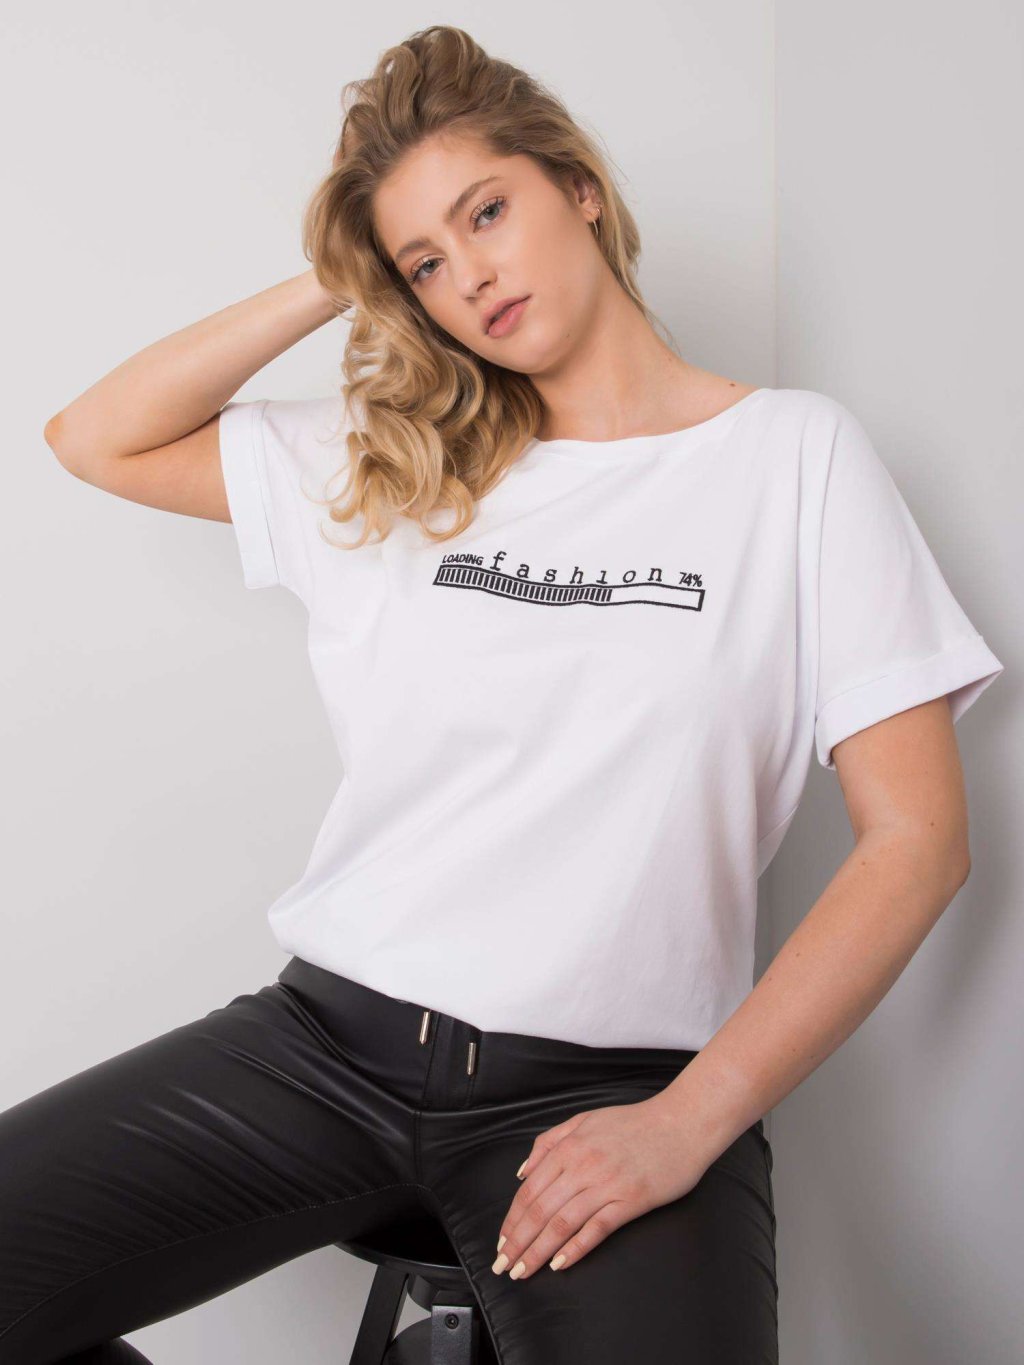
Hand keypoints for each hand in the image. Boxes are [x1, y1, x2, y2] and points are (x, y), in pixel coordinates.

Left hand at [491, 1095, 710, 1279]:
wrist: (681, 1123)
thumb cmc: (633, 1123)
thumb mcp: (584, 1120)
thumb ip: (550, 1142)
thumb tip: (523, 1172)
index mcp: (569, 1146)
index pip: (530, 1191)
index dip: (512, 1220)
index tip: (501, 1243)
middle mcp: (583, 1165)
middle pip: (540, 1210)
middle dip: (517, 1242)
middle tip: (503, 1266)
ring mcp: (607, 1184)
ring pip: (562, 1223)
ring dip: (538, 1251)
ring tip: (523, 1271)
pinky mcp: (631, 1200)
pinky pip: (597, 1228)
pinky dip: (576, 1248)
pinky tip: (560, 1264)